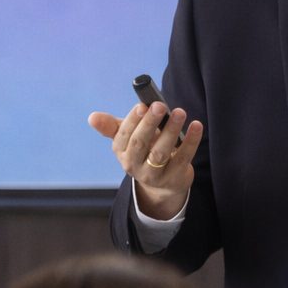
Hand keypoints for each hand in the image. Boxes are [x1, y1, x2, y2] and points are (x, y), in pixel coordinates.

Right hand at [88, 102, 202, 219]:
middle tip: (160, 105)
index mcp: (121, 152)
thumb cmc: (144, 151)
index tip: (142, 105)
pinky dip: (190, 141)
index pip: (124, 136)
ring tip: (180, 112)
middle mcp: (134, 165)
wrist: (163, 182)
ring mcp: (154, 175)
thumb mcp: (127, 138)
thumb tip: (92, 117)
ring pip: (161, 153)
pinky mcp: (174, 178)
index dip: (133, 121)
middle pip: (140, 144)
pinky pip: (183, 158)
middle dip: (150, 123)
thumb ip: (111, 126)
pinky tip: (196, 125)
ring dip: (170, 131)